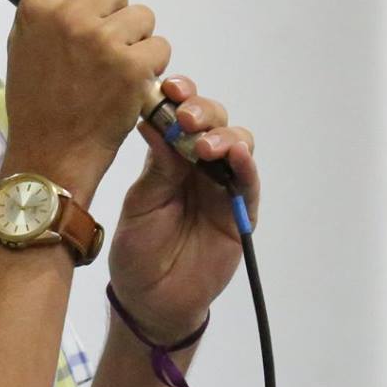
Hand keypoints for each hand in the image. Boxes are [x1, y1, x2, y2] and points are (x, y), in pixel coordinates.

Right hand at [1, 0, 171, 205]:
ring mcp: (103, 41)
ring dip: (136, 40)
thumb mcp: (23, 46)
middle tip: (103, 45)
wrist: (50, 155)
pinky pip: (159, 46)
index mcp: (36, 8)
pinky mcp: (132, 67)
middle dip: (115, 11)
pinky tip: (128, 85)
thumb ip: (48, 10)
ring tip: (113, 69)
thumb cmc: (36, 105)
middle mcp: (70, 18)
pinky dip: (150, 67)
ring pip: (142, 15)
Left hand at [106, 76, 259, 343]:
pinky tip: (235, 154)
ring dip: (223, 135)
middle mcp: (197, 164)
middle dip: (201, 111)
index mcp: (168, 156)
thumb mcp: (140, 203)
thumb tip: (152, 120)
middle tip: (184, 116)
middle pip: (211, 121)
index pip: (179, 115)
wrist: (150, 299)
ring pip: (235, 143)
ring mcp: (221, 185)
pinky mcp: (241, 210)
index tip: (167, 88)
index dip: (178, 96)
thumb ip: (156, 167)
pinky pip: (248, 181)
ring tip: (204, 144)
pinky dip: (245, 164)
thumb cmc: (138, 249)